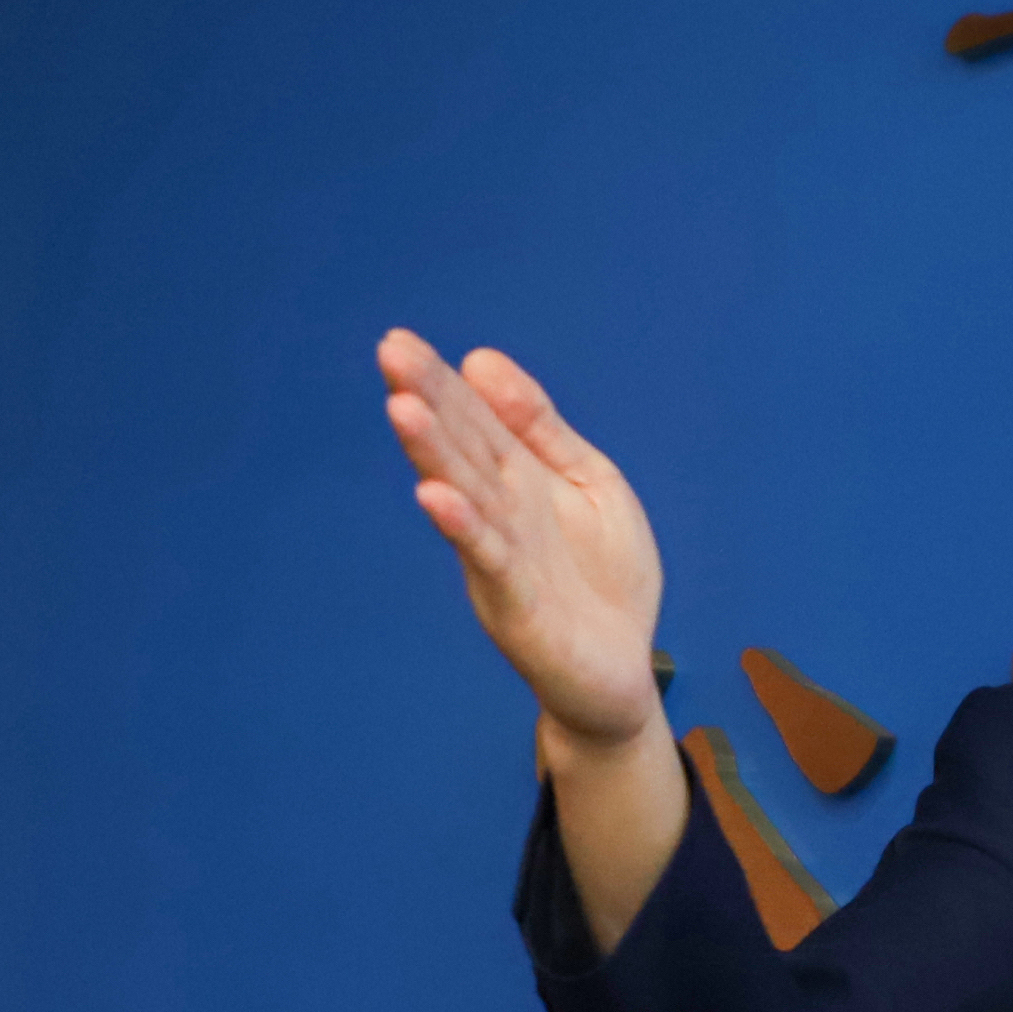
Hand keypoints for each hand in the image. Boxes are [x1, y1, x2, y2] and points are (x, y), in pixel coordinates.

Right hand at [378, 330, 665, 752]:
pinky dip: (465, 529)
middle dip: (427, 402)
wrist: (621, 672)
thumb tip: (482, 361)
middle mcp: (501, 513)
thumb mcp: (589, 482)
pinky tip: (438, 498)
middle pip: (459, 450)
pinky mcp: (517, 606)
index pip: (473, 421)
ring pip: (465, 499)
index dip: (441, 381)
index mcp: (518, 479)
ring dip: (434, 456)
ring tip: (403, 410)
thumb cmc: (604, 577)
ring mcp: (503, 559)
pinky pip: (488, 561)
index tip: (400, 340)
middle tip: (391, 353)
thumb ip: (542, 428)